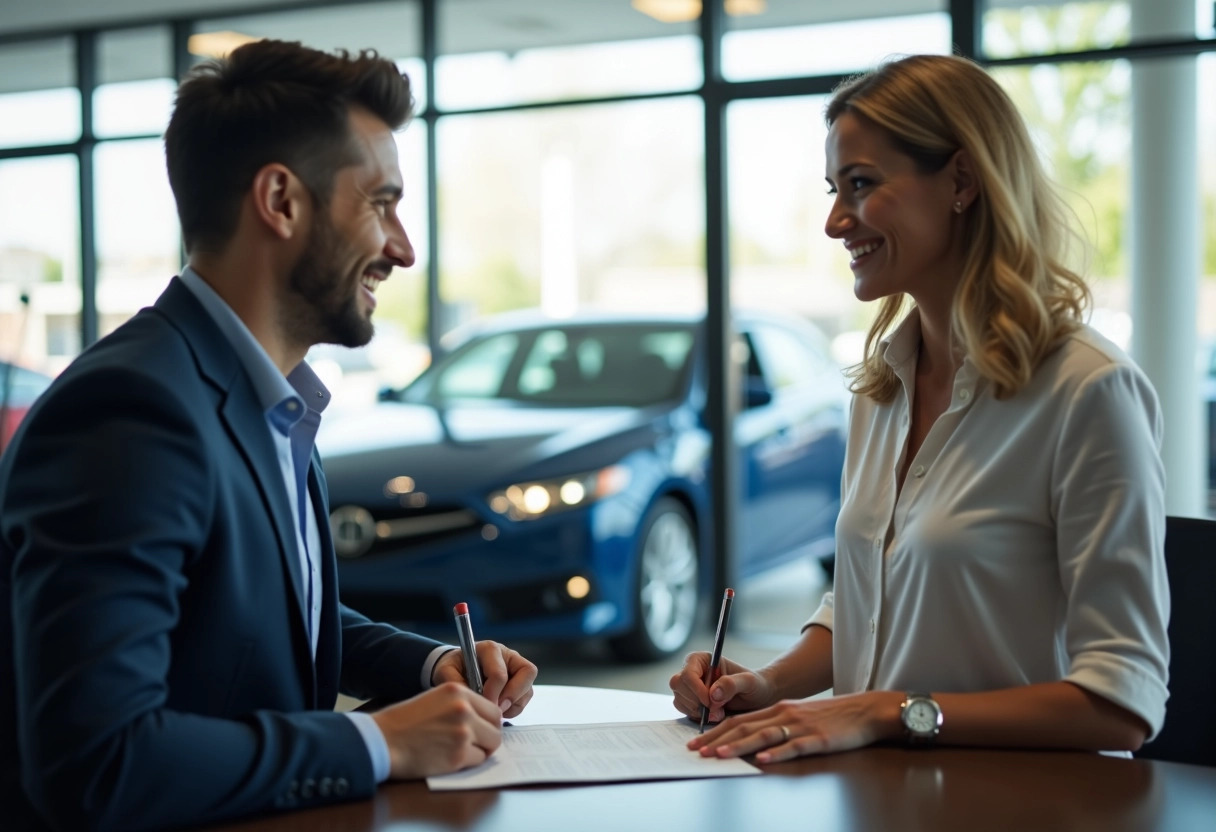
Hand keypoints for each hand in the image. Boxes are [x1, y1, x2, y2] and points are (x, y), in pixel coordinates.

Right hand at [371, 682, 504, 778]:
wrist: (382, 740)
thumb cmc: (403, 722)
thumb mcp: (434, 700)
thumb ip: (460, 705)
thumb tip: (482, 720)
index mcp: (458, 692)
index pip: (492, 708)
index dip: (487, 722)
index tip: (481, 729)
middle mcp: (464, 709)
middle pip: (496, 727)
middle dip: (487, 737)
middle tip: (473, 744)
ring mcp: (463, 733)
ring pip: (491, 745)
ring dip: (479, 751)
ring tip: (458, 751)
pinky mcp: (458, 755)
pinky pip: (477, 761)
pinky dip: (467, 763)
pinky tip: (448, 759)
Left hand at [433, 640, 536, 718]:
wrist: (456, 669)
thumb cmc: (453, 668)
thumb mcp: (446, 671)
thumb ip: (455, 682)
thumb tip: (472, 699)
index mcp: (489, 649)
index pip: (499, 673)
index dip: (492, 694)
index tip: (482, 705)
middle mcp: (508, 655)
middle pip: (527, 673)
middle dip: (511, 696)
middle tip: (495, 709)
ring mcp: (516, 668)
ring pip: (528, 687)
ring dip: (513, 704)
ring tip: (494, 710)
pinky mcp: (520, 682)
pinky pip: (525, 698)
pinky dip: (514, 709)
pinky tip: (498, 710)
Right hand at [669, 651, 775, 725]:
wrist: (757, 698)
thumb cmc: (754, 685)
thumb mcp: (748, 682)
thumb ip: (731, 684)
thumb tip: (713, 693)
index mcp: (702, 659)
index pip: (688, 673)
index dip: (696, 689)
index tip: (710, 702)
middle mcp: (692, 671)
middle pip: (678, 685)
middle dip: (696, 702)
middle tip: (717, 712)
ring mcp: (689, 687)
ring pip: (679, 699)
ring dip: (697, 711)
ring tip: (719, 713)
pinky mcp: (690, 701)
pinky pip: (683, 710)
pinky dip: (696, 716)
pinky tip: (713, 715)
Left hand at [687, 691, 903, 762]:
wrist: (865, 710)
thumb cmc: (831, 716)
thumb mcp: (799, 715)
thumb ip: (775, 724)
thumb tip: (749, 740)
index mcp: (778, 709)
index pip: (739, 719)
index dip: (716, 731)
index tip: (696, 742)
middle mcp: (785, 714)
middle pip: (745, 726)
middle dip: (718, 739)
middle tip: (697, 751)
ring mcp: (801, 726)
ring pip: (764, 735)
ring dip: (739, 745)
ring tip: (719, 754)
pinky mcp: (818, 738)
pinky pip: (794, 746)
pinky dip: (777, 753)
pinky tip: (763, 759)